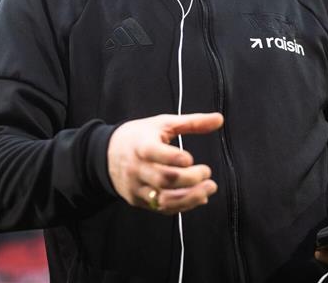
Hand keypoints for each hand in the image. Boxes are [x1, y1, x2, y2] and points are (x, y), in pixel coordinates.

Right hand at [107, 112, 222, 214]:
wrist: (107, 154)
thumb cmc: (140, 136)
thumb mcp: (162, 124)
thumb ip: (192, 122)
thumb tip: (220, 119)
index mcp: (141, 146)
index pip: (155, 154)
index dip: (175, 158)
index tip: (191, 158)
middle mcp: (137, 168)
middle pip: (164, 179)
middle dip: (190, 179)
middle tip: (207, 173)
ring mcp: (137, 187)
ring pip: (164, 200)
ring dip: (190, 197)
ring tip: (209, 189)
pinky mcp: (139, 201)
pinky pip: (162, 208)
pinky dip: (182, 205)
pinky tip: (198, 198)